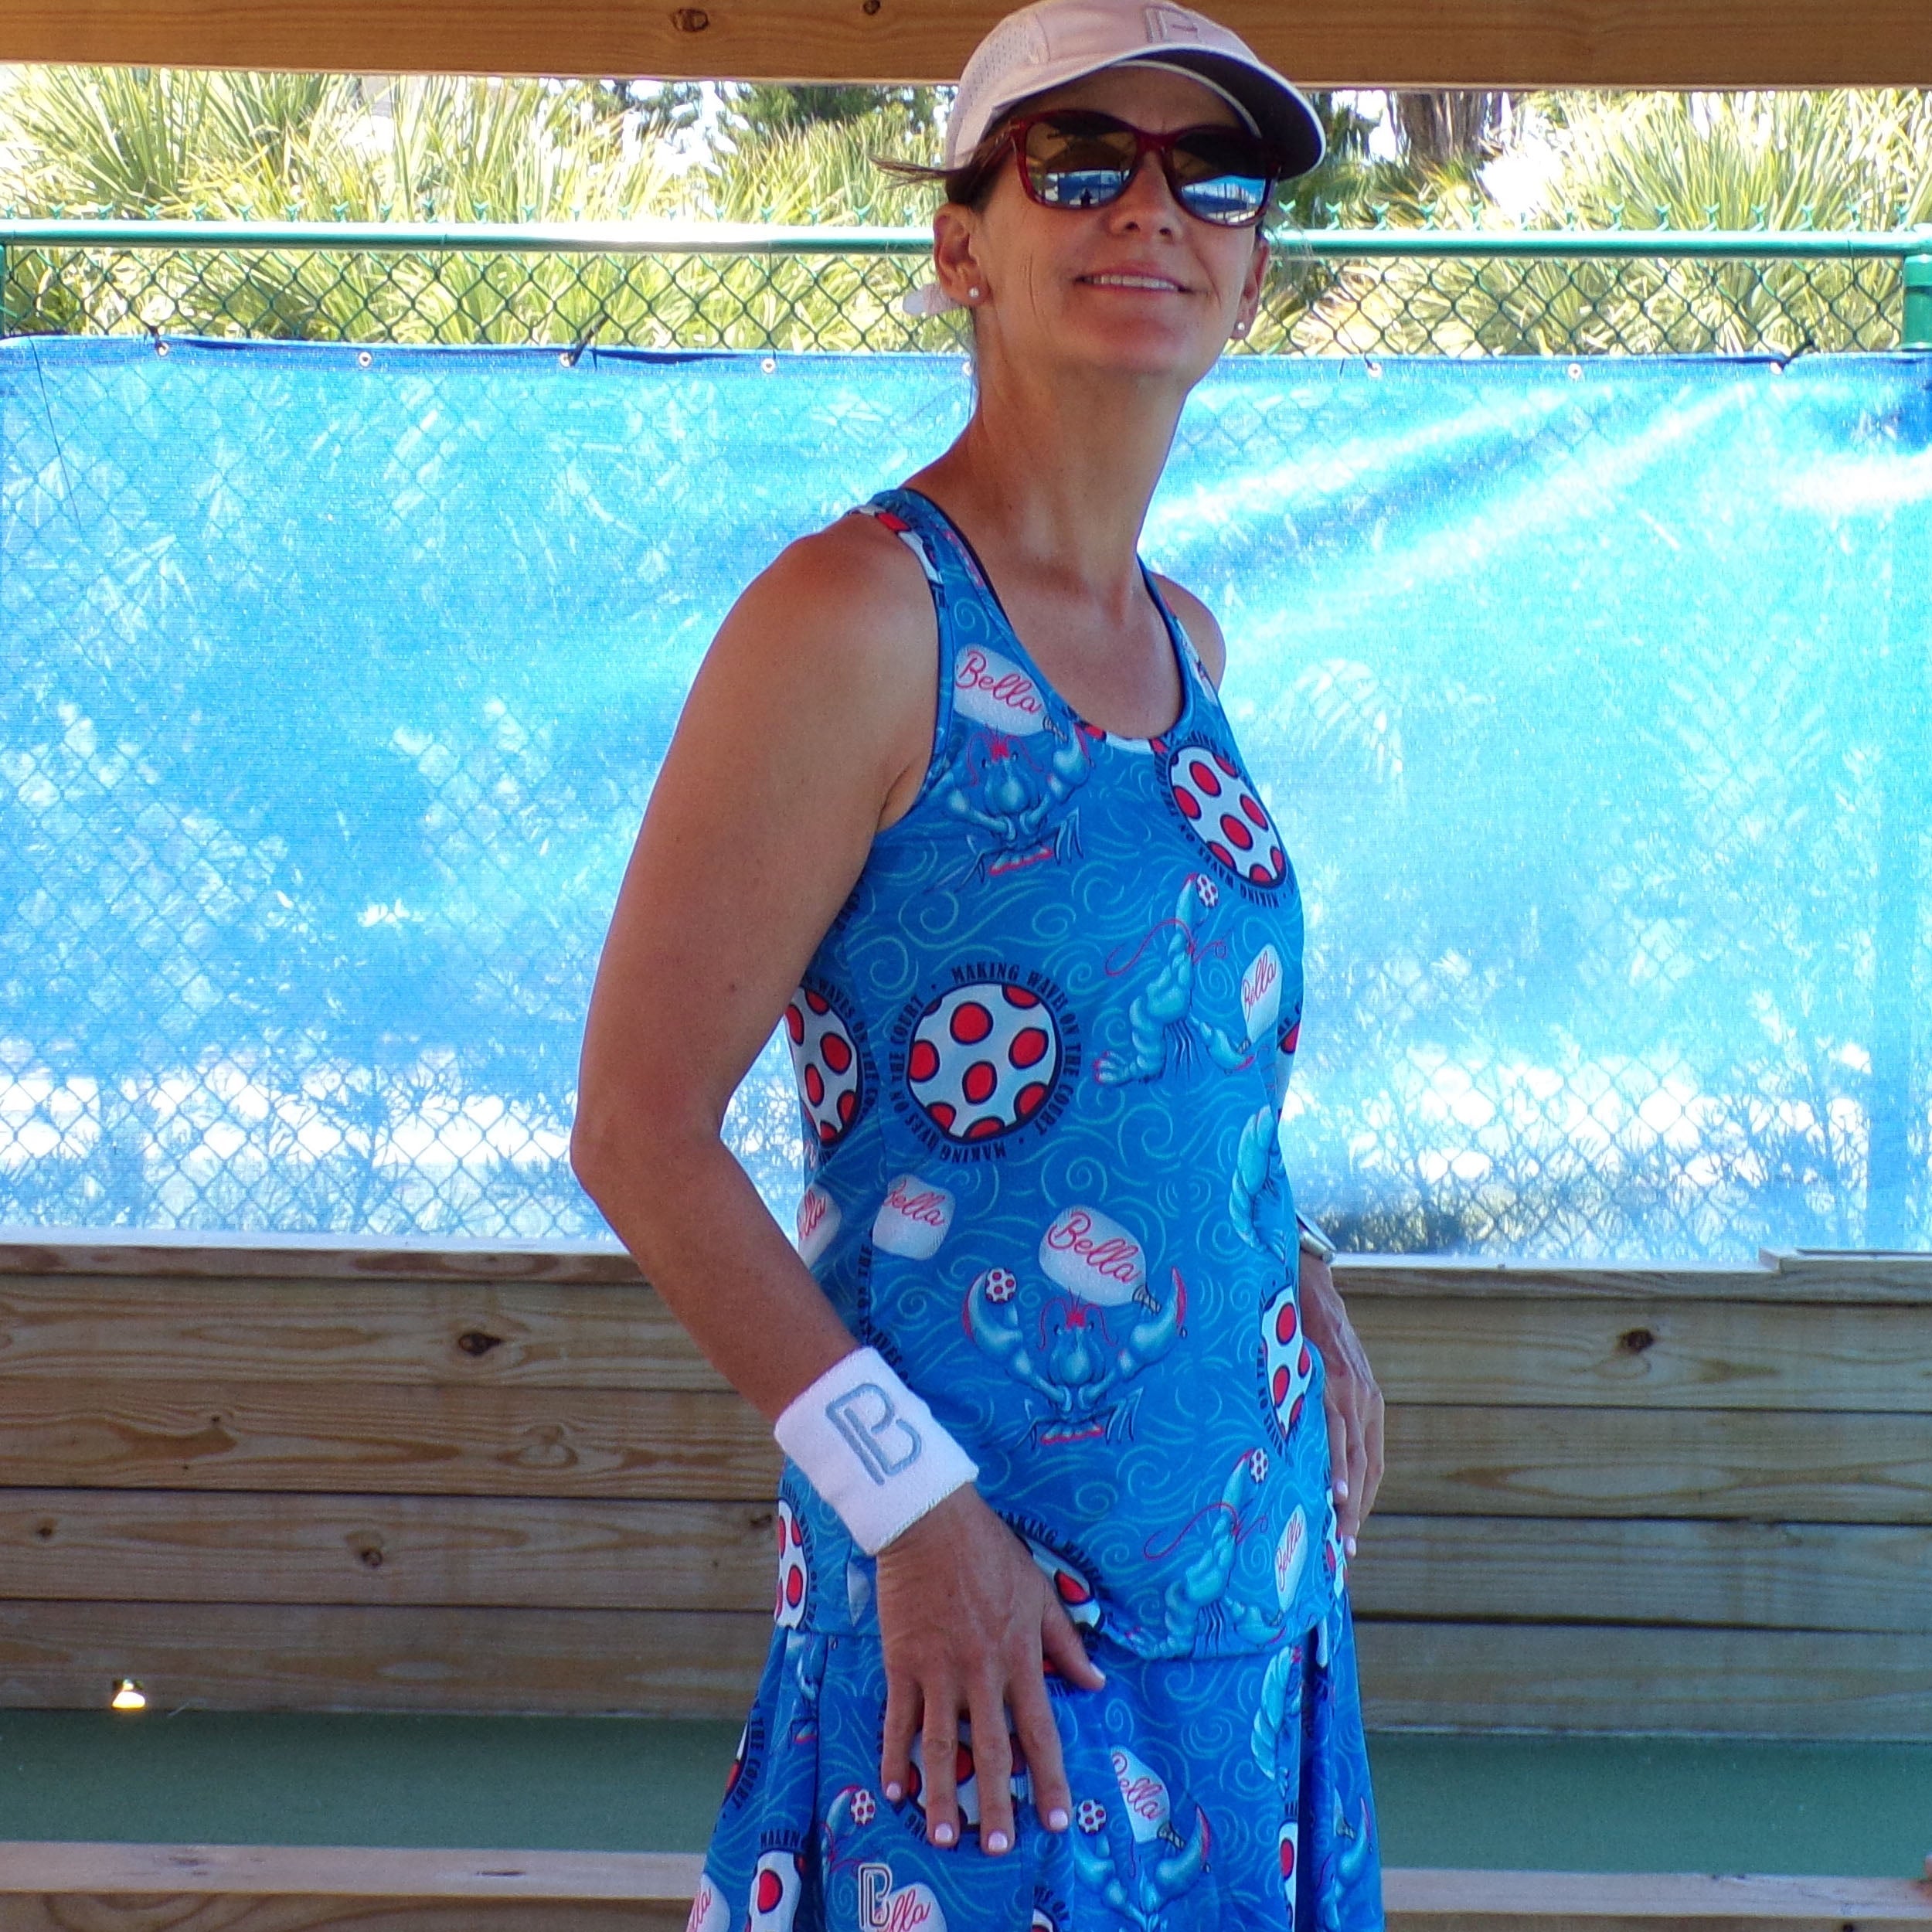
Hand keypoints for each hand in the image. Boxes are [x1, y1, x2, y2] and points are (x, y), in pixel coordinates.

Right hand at [874, 1483, 1106, 1855]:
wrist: (931, 1522)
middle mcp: (981, 1673)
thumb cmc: (991, 1553)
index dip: (1048, 1778)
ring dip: (943, 1794)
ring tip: (945, 1836)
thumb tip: (1095, 1682)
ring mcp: (938, 1671)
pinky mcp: (902, 1663)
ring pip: (941, 1745)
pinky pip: (898, 1720)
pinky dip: (895, 1757)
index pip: (1039, 1731)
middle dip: (997, 1802)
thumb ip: (1064, 1643)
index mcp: (1019, 1658)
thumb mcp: (1040, 1593)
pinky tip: (895, 1789)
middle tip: (999, 1845)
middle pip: (990, 1750)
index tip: (1057, 1820)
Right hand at [1299, 1253, 1383, 1555]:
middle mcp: (1366, 1400)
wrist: (1309, 1280)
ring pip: (1355, 1457)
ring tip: (1341, 1535)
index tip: (1349, 1532)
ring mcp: (1352, 1392)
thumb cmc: (1308, 1326)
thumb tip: (1306, 1441)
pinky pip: (1335, 1432)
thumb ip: (1324, 1403)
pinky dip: (1337, 1465)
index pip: (1371, 1462)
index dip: (1364, 1499)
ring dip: (1350, 1500)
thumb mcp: (1325, 1369)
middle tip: (1345, 1550)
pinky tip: (1337, 1492)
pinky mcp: (1333, 1382)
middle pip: (1369, 1468)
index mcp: (1367, 1401)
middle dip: (1357, 1512)